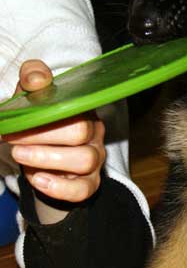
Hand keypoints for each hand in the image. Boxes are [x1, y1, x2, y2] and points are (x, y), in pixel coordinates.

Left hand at [2, 60, 105, 203]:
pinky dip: (59, 187)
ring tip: (20, 155)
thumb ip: (33, 78)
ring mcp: (95, 159)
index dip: (45, 111)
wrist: (39, 161)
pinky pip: (83, 189)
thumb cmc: (37, 125)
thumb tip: (37, 80)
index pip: (75, 105)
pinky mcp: (90, 183)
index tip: (15, 118)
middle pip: (81, 132)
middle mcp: (94, 133)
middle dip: (41, 136)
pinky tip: (37, 179)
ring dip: (47, 158)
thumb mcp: (31, 98)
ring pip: (85, 160)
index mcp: (83, 109)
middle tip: (12, 138)